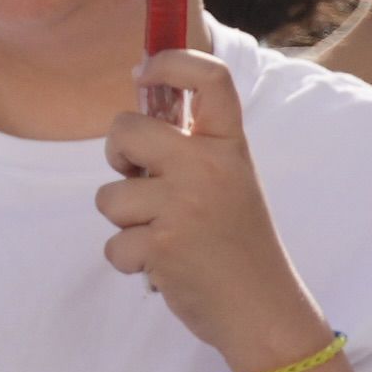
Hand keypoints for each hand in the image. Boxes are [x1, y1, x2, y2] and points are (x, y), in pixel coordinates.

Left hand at [97, 51, 329, 371]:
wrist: (262, 309)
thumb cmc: (236, 244)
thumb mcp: (228, 183)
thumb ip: (189, 151)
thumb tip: (133, 114)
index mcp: (229, 146)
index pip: (209, 78)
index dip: (170, 62)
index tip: (144, 70)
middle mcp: (207, 167)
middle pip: (126, 129)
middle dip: (117, 154)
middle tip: (136, 177)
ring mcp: (184, 205)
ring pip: (109, 196)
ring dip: (124, 222)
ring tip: (163, 235)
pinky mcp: (161, 246)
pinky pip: (113, 243)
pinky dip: (129, 260)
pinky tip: (162, 266)